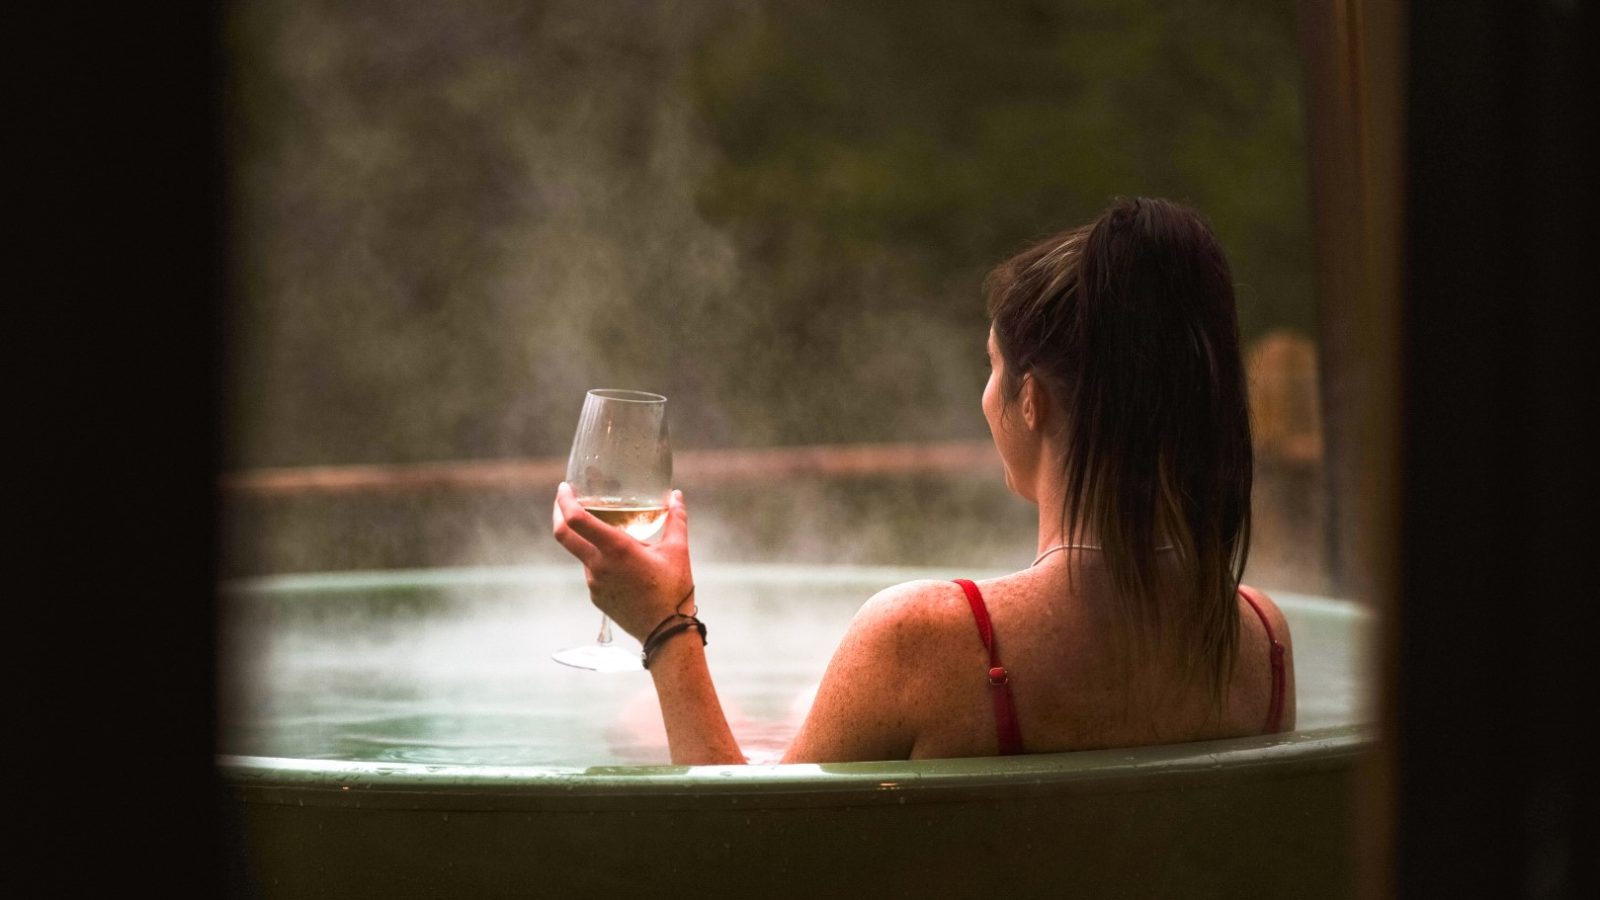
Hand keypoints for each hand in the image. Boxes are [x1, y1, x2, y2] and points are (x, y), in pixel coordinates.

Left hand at [551, 481, 695, 640]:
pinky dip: (600, 560)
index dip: (564, 501)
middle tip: (565, 498)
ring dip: (588, 540)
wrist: (666, 633)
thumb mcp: (678, 551)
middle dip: (558, 512)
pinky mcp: (596, 596)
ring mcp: (594, 583)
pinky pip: (592, 572)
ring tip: (612, 533)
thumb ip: (676, 519)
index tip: (564, 488)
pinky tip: (620, 562)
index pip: (576, 520)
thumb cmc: (674, 591)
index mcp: (616, 549)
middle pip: (563, 535)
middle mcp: (598, 565)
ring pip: (582, 553)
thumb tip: (676, 495)